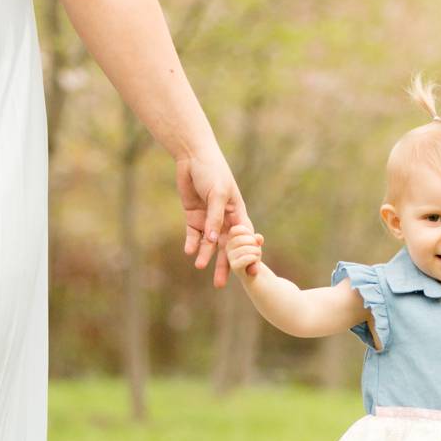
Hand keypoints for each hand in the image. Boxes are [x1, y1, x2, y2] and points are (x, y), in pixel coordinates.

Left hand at [175, 147, 249, 287]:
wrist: (192, 156)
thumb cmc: (212, 170)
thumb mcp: (217, 193)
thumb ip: (215, 218)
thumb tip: (214, 242)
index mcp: (237, 212)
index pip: (244, 239)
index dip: (247, 256)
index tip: (250, 273)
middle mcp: (224, 219)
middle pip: (226, 246)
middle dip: (224, 264)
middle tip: (221, 284)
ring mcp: (208, 218)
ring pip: (208, 243)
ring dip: (205, 255)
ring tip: (200, 267)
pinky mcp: (193, 216)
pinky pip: (193, 234)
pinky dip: (192, 242)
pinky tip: (189, 252)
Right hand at [225, 223, 264, 277]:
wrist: (253, 273)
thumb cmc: (253, 253)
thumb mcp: (255, 242)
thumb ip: (256, 238)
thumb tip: (259, 238)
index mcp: (230, 239)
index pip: (236, 230)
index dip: (246, 231)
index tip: (252, 237)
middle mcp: (228, 247)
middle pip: (240, 239)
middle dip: (252, 241)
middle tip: (257, 248)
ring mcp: (230, 257)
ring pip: (244, 248)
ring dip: (255, 251)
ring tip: (257, 255)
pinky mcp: (235, 266)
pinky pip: (246, 258)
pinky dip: (254, 258)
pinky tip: (255, 260)